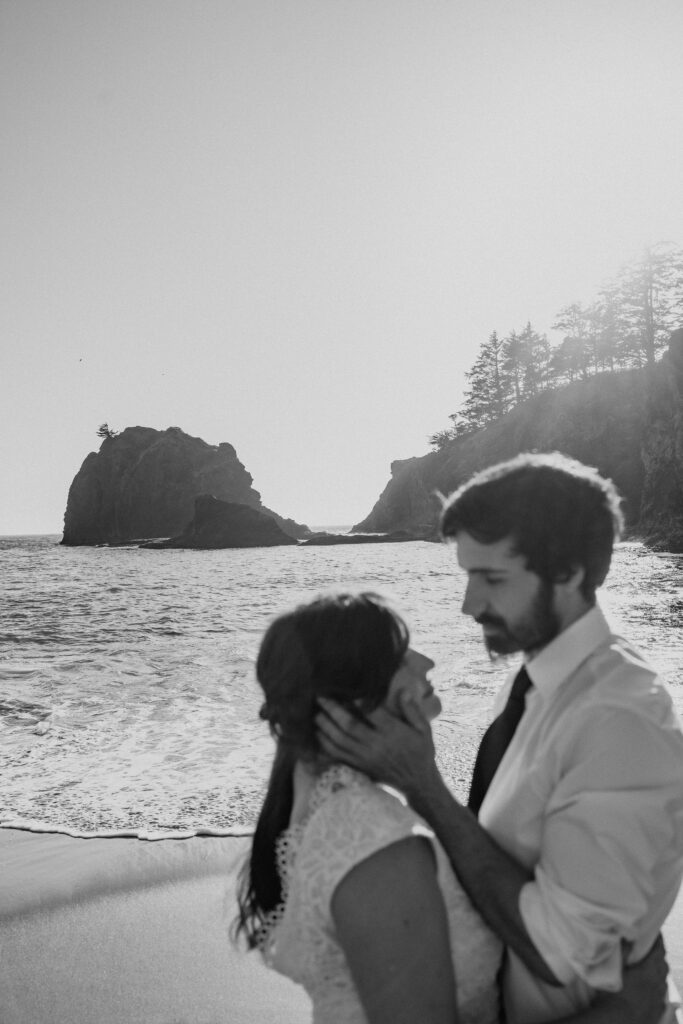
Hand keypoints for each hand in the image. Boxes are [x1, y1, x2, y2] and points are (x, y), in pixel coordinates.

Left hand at [316, 691, 440, 803]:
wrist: (418, 783)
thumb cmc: (421, 752)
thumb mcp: (424, 730)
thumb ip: (412, 710)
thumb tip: (402, 691)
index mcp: (394, 733)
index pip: (373, 714)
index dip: (359, 702)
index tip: (349, 692)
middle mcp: (378, 745)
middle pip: (351, 726)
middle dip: (333, 710)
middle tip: (321, 698)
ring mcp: (367, 757)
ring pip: (341, 741)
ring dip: (326, 727)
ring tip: (316, 714)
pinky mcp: (360, 767)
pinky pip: (339, 756)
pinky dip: (326, 745)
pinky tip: (319, 735)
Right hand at [588, 935, 668, 1023]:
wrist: (617, 1023)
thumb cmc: (614, 996)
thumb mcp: (615, 970)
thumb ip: (623, 952)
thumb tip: (627, 935)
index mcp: (649, 971)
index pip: (659, 950)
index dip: (658, 939)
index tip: (655, 931)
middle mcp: (658, 984)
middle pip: (663, 965)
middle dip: (658, 955)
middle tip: (650, 948)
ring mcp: (659, 1000)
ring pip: (663, 981)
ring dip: (659, 972)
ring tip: (650, 968)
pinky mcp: (657, 1012)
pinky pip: (661, 996)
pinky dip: (658, 989)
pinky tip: (651, 990)